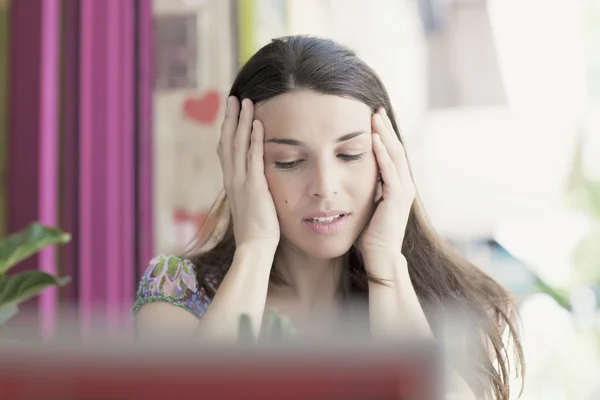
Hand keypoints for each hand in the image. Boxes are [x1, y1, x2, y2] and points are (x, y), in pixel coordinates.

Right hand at [217, 97, 279, 248]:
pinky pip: (253, 158)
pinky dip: (254, 139)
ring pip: (238, 145)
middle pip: (227, 142)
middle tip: (233, 98)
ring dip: (241, 121)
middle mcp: (232, 179)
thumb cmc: (257, 231)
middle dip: (230, 118)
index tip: (231, 114)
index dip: (228, 131)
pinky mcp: (254, 187)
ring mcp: (241, 182)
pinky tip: (257, 123)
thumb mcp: (251, 205)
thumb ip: (251, 191)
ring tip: (246, 101)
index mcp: (232, 183)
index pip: (226, 151)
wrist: (255, 247)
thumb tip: (256, 184)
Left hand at [357, 108, 415, 259]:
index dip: (383, 134)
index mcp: (397, 185)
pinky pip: (390, 172)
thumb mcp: (367, 205)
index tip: (372, 117)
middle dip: (385, 128)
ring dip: (385, 135)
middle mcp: (404, 185)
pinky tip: (374, 140)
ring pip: (395, 155)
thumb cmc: (370, 235)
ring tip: (375, 117)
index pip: (391, 153)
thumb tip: (350, 176)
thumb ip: (365, 189)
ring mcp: (403, 191)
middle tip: (375, 108)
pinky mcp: (396, 199)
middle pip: (396, 148)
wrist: (380, 258)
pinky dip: (382, 155)